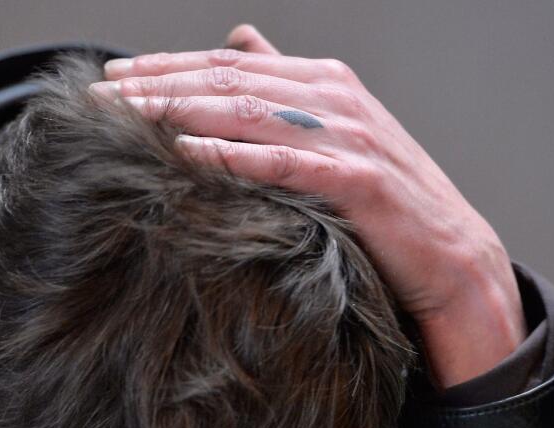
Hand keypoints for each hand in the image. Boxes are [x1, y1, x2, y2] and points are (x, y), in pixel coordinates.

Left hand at [93, 23, 526, 388]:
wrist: (452, 260)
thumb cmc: (384, 206)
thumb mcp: (332, 135)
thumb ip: (284, 89)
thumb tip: (239, 40)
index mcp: (323, 82)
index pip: (228, 63)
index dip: (166, 66)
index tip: (112, 79)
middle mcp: (334, 98)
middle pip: (229, 80)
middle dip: (159, 83)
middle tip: (100, 97)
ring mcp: (348, 136)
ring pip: (248, 111)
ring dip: (181, 109)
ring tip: (127, 116)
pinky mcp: (359, 180)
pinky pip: (284, 161)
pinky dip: (233, 153)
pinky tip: (186, 150)